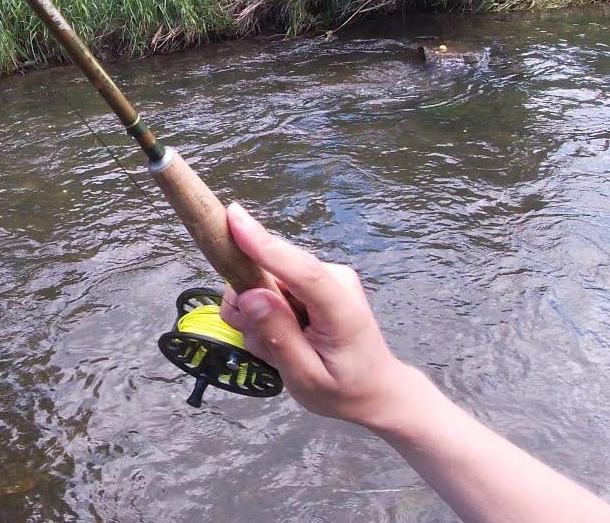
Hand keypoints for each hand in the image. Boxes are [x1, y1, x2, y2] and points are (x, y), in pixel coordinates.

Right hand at [218, 203, 415, 426]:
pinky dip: (267, 316)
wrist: (375, 391)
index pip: (301, 269)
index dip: (265, 245)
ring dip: (259, 318)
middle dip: (252, 310)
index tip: (234, 217)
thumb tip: (249, 295)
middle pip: (267, 275)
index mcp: (339, 306)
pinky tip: (284, 339)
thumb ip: (278, 335)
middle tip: (267, 349)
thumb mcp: (306, 377)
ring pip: (262, 284)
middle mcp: (332, 278)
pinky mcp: (311, 282)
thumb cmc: (345, 390)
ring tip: (281, 349)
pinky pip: (270, 289)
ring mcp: (322, 277)